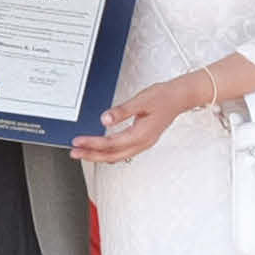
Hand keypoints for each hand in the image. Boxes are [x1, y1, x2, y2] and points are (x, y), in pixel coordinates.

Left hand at [70, 76, 198, 164]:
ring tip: (83, 153)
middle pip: (112, 156)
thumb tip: (104, 119)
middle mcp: (142, 143)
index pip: (111, 143)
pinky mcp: (142, 140)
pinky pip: (122, 152)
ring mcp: (143, 143)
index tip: (78, 142)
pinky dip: (109, 153)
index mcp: (141, 135)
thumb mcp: (141, 100)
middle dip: (91, 155)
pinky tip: (100, 149)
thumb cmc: (163, 97)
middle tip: (74, 153)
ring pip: (117, 156)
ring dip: (99, 156)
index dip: (92, 144)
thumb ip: (122, 111)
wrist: (179, 98)